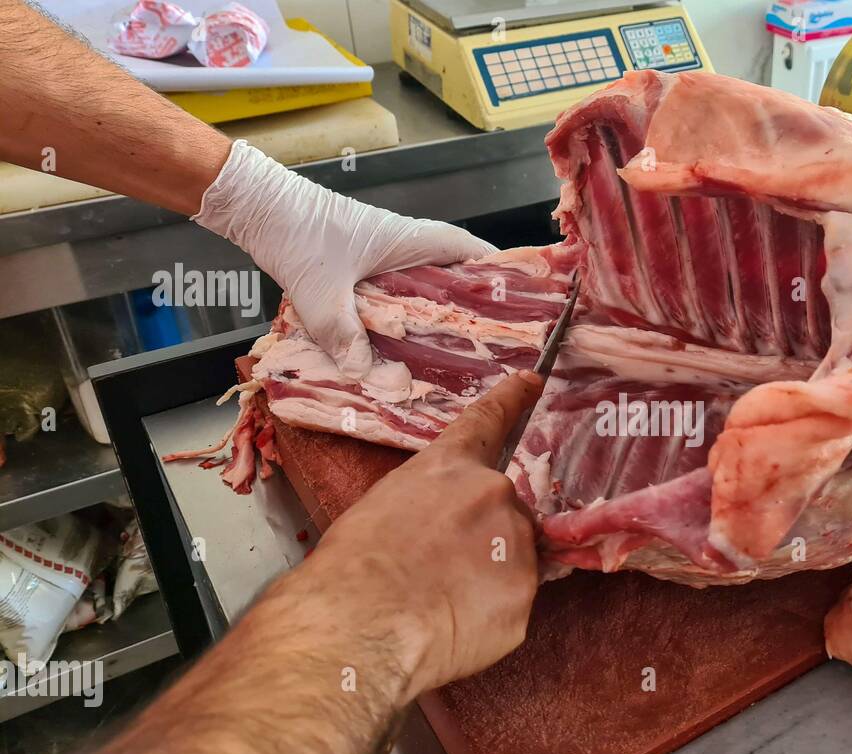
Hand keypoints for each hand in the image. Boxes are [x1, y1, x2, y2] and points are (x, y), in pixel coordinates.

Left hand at [193, 141, 492, 382]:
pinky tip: (403, 346)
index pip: (473, 251)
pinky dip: (407, 315)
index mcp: (413, 240)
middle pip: (456, 273)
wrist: (256, 206)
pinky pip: (398, 293)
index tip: (523, 303)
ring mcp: (385, 255)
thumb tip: (368, 376)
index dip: (501, 274)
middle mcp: (406, 245)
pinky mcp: (363, 266)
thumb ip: (344, 335)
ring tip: (455, 353)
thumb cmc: (297, 233)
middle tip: (492, 344)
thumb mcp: (321, 291)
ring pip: (427, 285)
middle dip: (474, 306)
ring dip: (440, 312)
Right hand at [290, 371, 543, 696]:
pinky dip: (489, 617)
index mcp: (450, 467)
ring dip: (489, 579)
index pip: (488, 422)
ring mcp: (516, 546)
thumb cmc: (350, 568)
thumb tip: (441, 529)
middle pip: (505, 512)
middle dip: (483, 539)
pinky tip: (453, 626)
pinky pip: (513, 605)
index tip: (533, 381)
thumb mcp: (380, 508)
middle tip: (441, 571)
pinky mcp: (525, 597)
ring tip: (441, 603)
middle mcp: (493, 495)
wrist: (360, 623)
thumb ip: (429, 503)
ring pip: (514, 560)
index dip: (513, 399)